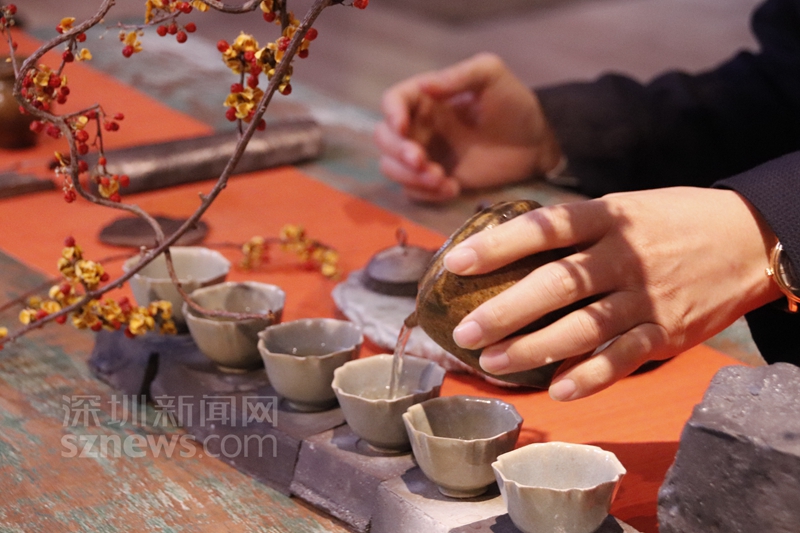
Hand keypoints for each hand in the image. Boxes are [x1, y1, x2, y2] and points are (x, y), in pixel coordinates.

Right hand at [374, 53, 561, 201]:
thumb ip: (459, 76)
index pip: (392, 101)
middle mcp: (419, 126)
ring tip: (443, 180)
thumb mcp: (491, 76)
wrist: (535, 145)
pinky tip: (452, 189)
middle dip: (399, 153)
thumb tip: (424, 85)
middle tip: (424, 163)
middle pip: (384, 139)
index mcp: (426, 98)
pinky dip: (425, 194)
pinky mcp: (435, 181)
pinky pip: (412, 191)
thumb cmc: (514, 105)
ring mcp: (426, 156)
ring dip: (410, 177)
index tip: (403, 128)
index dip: (391, 115)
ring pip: (392, 168)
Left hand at [443, 187, 780, 399]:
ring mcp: (647, 297)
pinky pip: (624, 358)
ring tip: (493, 363)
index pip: (544, 228)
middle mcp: (625, 257)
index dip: (497, 246)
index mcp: (609, 218)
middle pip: (556, 284)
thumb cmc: (672, 221)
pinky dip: (591, 377)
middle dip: (504, 311)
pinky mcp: (668, 332)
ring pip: (584, 328)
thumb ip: (575, 228)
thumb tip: (508, 242)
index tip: (454, 264)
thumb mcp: (624, 207)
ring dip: (534, 349)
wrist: (750, 238)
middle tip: (463, 333)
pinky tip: (558, 389)